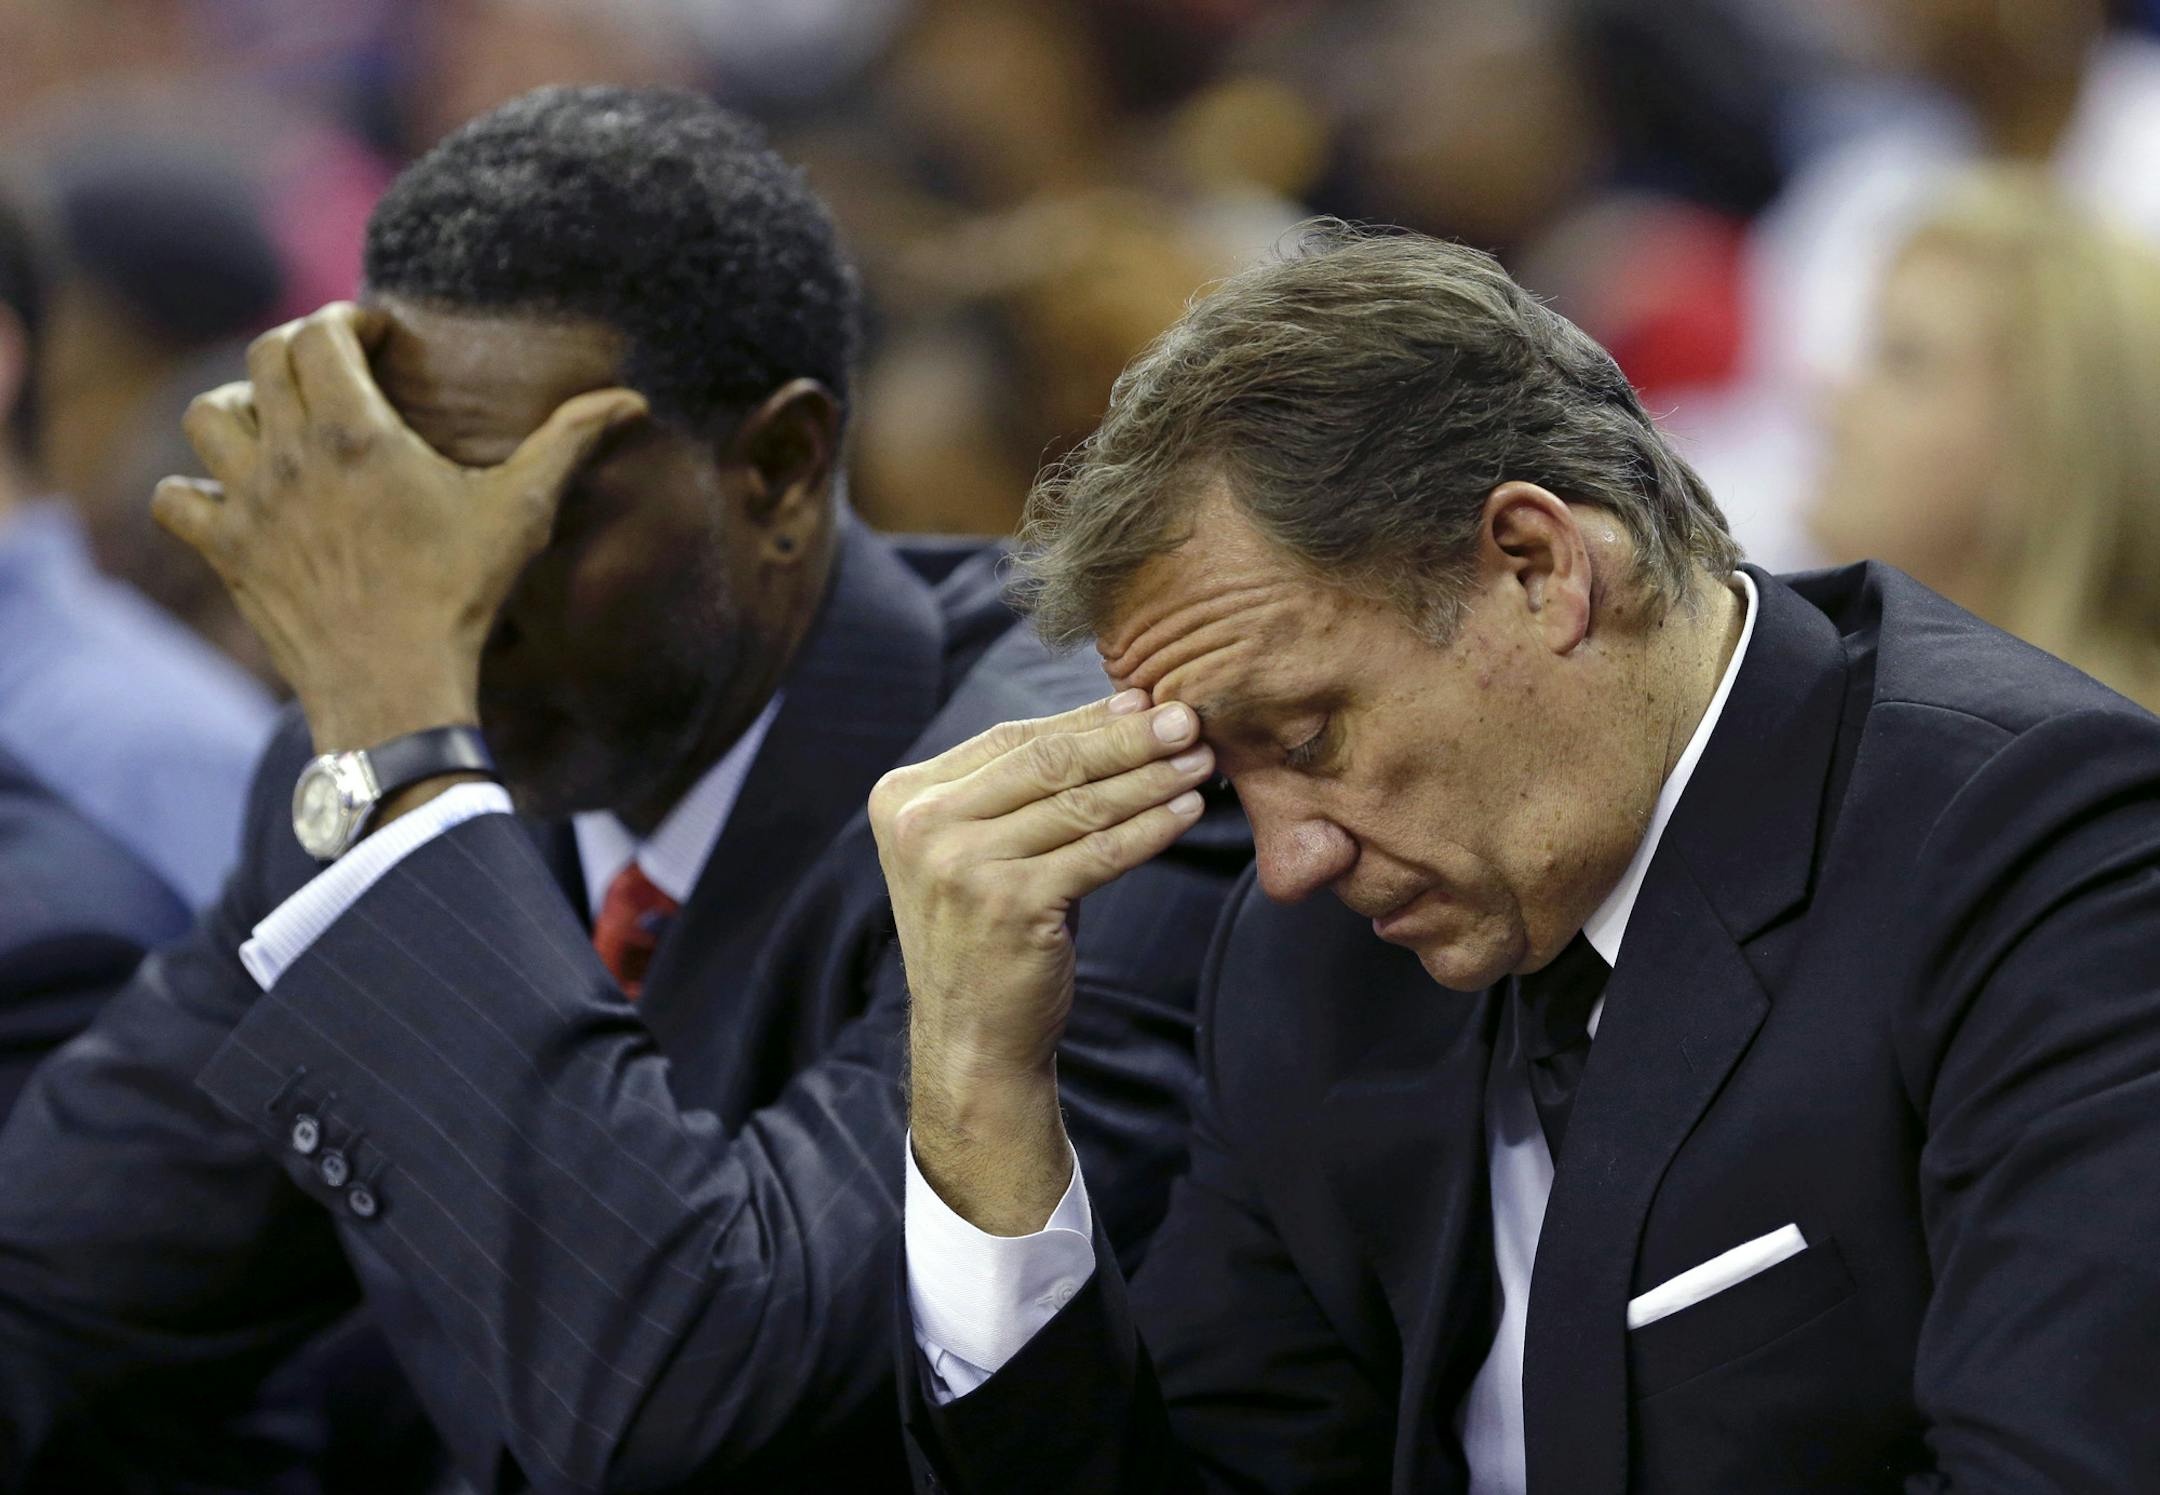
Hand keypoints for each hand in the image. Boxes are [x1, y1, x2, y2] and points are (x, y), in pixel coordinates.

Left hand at [153, 302, 645, 754]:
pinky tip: (233, 497)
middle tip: (335, 369)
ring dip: (239, 406)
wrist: (397, 689)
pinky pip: (178, 498)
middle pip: (263, 360)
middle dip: (298, 351)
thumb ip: (569, 443)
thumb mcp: (522, 512)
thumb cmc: (462, 597)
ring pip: (208, 415)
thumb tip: (630, 400)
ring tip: (276, 422)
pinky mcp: (229, 553)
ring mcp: (250, 505)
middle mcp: (289, 456)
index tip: (376, 336)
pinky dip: (194, 488)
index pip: (318, 333)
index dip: (345, 320)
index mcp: (356, 432)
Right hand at [870, 689, 1211, 1232]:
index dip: (1085, 719)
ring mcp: (959, 866)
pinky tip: (1187, 812)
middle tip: (1188, 718)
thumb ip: (1026, 787)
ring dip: (1149, 779)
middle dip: (1126, 738)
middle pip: (1045, 763)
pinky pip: (1098, 852)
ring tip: (1201, 761)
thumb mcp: (984, 848)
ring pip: (1078, 804)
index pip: (1010, 740)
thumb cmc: (989, 931)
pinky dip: (1150, 828)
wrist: (972, 1036)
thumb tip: (1125, 709)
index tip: (1145, 701)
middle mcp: (921, 825)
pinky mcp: (1008, 905)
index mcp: (904, 798)